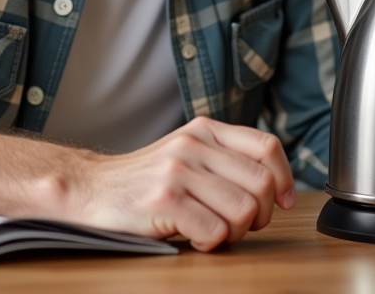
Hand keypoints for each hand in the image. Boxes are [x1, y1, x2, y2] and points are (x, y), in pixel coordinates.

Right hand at [66, 116, 294, 251]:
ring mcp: (178, 171)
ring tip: (213, 231)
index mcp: (205, 130)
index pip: (267, 147)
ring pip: (243, 210)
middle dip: (261, 214)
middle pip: (262, 184)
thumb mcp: (187, 154)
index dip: (284, 178)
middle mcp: (193, 145)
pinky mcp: (164, 200)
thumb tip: (277, 185)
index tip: (284, 202)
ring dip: (235, 232)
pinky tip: (193, 237)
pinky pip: (215, 230)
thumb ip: (225, 159)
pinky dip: (210, 243)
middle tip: (240, 224)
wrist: (90, 190)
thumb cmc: (144, 180)